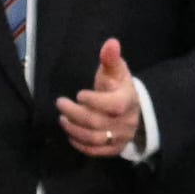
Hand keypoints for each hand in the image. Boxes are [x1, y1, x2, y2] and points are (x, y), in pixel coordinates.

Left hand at [56, 36, 147, 160]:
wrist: (133, 110)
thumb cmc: (119, 88)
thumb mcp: (116, 71)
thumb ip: (111, 58)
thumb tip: (111, 42)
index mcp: (128, 100)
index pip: (113, 105)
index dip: (94, 101)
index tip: (79, 94)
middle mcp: (126, 121)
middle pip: (97, 122)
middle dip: (74, 113)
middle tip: (60, 103)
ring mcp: (121, 137)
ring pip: (95, 138)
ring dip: (74, 129)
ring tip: (62, 119)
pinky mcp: (114, 148)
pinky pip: (97, 151)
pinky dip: (80, 145)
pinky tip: (70, 134)